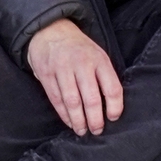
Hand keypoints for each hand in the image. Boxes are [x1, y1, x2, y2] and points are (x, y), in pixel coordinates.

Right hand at [26, 19, 122, 138]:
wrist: (51, 30)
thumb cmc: (79, 49)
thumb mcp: (98, 55)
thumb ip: (104, 77)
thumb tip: (112, 107)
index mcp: (99, 60)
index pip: (112, 88)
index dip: (115, 107)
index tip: (113, 118)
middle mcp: (81, 63)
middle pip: (91, 98)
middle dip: (95, 120)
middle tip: (97, 131)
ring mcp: (61, 68)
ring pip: (72, 101)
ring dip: (78, 120)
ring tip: (82, 131)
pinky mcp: (45, 73)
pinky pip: (56, 98)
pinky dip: (63, 114)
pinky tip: (69, 121)